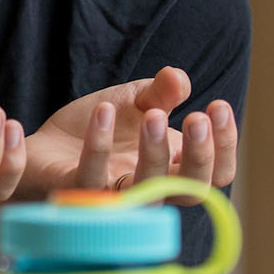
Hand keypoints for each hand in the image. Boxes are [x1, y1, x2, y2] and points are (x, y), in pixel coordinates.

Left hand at [23, 67, 238, 195]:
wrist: (48, 143)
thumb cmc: (101, 128)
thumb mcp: (135, 101)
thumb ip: (161, 92)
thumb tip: (179, 78)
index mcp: (173, 168)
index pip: (215, 174)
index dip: (224, 147)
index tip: (217, 107)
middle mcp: (150, 189)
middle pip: (190, 192)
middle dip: (199, 156)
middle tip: (195, 117)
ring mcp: (114, 195)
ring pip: (145, 194)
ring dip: (154, 155)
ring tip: (154, 115)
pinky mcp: (75, 192)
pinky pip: (91, 178)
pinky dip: (99, 143)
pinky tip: (103, 110)